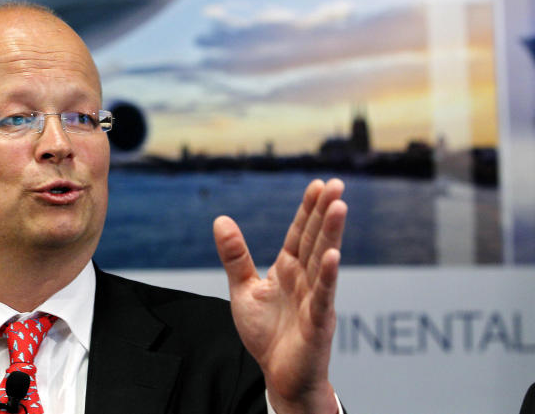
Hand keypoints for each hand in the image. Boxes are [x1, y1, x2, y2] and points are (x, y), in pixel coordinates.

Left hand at [213, 178, 346, 413]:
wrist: (280, 376)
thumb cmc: (267, 334)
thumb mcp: (244, 289)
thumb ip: (235, 256)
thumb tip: (220, 220)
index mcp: (288, 270)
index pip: (299, 234)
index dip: (307, 210)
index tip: (318, 184)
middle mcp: (305, 280)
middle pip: (314, 239)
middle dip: (324, 212)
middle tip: (336, 184)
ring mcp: (314, 299)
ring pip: (322, 261)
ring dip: (331, 234)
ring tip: (339, 206)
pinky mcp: (318, 322)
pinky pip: (323, 296)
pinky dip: (327, 275)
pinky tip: (332, 255)